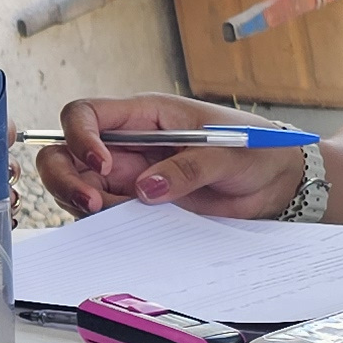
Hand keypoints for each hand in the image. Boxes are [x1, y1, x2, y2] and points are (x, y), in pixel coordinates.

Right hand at [40, 96, 304, 220]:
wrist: (277, 182)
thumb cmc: (255, 150)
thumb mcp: (228, 153)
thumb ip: (188, 169)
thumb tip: (145, 189)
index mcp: (144, 115)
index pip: (86, 114)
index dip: (80, 137)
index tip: (102, 164)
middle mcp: (127, 144)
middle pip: (65, 152)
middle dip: (64, 177)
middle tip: (90, 203)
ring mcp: (129, 175)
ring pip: (77, 185)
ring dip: (80, 202)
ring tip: (110, 217)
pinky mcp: (139, 205)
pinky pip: (105, 213)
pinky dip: (102, 223)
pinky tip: (123, 228)